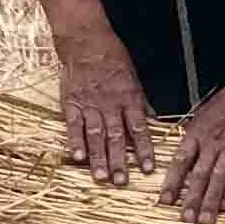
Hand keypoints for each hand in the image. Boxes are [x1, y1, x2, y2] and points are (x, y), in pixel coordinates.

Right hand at [53, 25, 153, 183]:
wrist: (85, 41)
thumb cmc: (112, 57)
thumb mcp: (134, 77)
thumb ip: (141, 102)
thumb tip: (153, 121)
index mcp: (129, 98)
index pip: (139, 129)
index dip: (144, 150)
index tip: (147, 168)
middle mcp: (110, 104)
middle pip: (116, 137)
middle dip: (120, 161)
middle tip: (121, 182)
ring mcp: (90, 105)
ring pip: (95, 135)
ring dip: (98, 157)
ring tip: (101, 177)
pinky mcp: (71, 103)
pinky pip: (74, 126)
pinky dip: (75, 141)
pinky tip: (77, 157)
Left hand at [162, 80, 224, 223]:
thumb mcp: (205, 113)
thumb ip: (195, 136)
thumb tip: (184, 156)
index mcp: (197, 132)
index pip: (180, 162)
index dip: (172, 183)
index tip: (165, 200)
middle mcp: (212, 142)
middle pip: (198, 176)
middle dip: (190, 200)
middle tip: (185, 219)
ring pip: (218, 180)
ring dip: (210, 202)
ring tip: (204, 220)